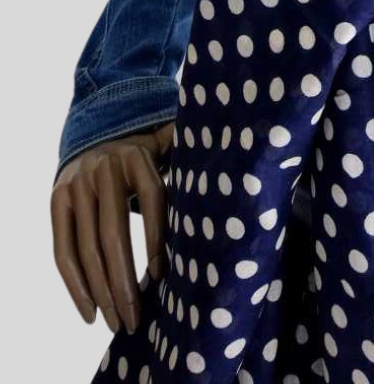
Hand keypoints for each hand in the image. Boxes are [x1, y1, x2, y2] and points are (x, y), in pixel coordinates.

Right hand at [50, 120, 174, 332]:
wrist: (93, 138)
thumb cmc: (144, 156)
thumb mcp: (166, 145)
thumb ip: (189, 153)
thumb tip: (229, 156)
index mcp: (137, 155)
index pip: (151, 197)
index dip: (156, 237)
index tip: (159, 276)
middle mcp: (104, 168)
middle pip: (113, 233)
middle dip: (123, 282)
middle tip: (135, 319)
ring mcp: (76, 184)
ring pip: (86, 248)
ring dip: (100, 292)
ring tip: (116, 323)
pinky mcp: (56, 201)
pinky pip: (62, 250)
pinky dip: (74, 286)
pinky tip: (90, 313)